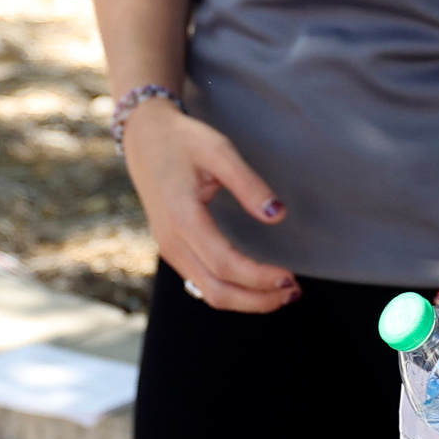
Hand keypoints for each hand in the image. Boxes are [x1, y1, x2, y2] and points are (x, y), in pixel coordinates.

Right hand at [119, 98, 299, 313]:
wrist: (144, 137)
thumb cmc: (182, 140)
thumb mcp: (218, 150)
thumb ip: (248, 184)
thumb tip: (277, 216)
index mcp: (182, 218)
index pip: (225, 264)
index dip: (259, 278)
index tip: (290, 278)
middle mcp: (172, 242)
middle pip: (217, 291)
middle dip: (257, 300)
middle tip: (293, 292)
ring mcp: (169, 249)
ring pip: (208, 293)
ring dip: (246, 300)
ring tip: (281, 293)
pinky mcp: (173, 249)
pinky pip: (202, 283)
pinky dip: (231, 292)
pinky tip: (255, 285)